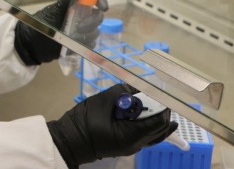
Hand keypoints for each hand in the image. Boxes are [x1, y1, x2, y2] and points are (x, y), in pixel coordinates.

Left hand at [14, 0, 107, 64]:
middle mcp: (81, 18)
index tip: (103, 7)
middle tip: (78, 26)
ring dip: (87, 34)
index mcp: (75, 6)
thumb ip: (66, 0)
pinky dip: (85, 44)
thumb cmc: (42, 23)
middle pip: (97, 17)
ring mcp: (81, 32)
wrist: (33, 43)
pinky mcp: (80, 45)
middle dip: (91, 21)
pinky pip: (91, 44)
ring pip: (95, 32)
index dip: (100, 0)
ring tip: (72, 35)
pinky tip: (75, 43)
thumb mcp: (54, 10)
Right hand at [47, 84, 178, 168]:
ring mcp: (133, 147)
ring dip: (156, 118)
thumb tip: (136, 87)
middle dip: (160, 111)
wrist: (71, 139)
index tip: (158, 92)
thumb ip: (123, 92)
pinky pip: (147, 136)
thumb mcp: (104, 101)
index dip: (161, 106)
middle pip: (160, 129)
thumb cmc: (85, 120)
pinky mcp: (128, 145)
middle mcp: (137, 144)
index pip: (158, 121)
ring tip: (155, 104)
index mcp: (131, 135)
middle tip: (156, 96)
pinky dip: (150, 125)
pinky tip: (150, 115)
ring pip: (155, 134)